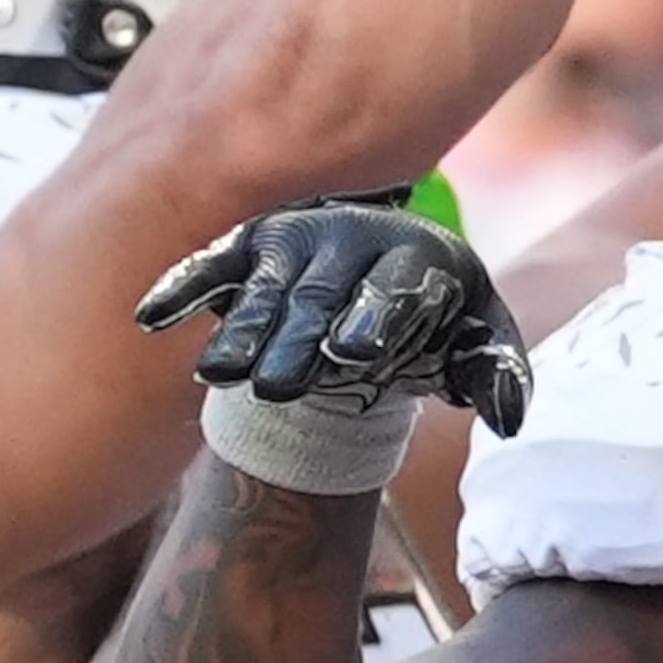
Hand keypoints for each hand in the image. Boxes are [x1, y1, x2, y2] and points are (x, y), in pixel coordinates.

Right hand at [139, 202, 532, 436]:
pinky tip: (152, 318)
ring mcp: (294, 242)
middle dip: (298, 339)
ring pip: (264, 289)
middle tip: (279, 386)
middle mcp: (351, 240)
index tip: (356, 353)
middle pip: (320, 296)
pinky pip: (211, 266)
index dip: (375, 318)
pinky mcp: (248, 249)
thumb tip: (510, 422)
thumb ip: (495, 376)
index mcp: (415, 257)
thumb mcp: (475, 341)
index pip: (394, 289)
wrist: (377, 278)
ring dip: (240, 330)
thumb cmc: (434, 318)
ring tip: (217, 375)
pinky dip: (183, 288)